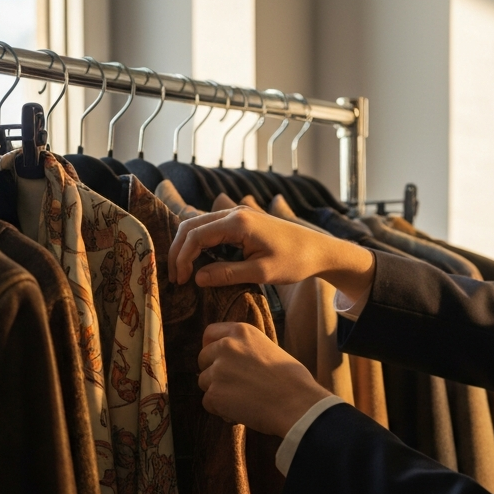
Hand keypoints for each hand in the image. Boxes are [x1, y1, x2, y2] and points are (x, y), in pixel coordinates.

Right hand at [168, 206, 374, 300]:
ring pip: (199, 225)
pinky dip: (199, 242)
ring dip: (187, 246)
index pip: (196, 236)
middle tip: (176, 277)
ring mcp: (238, 214)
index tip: (181, 280)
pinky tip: (198, 261)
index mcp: (238, 223)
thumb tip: (198, 278)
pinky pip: (211, 227)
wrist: (317, 250)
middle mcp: (235, 213)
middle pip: (192, 226)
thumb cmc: (294, 262)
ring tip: (184, 271)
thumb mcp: (261, 273)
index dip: (182, 258)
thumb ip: (228, 274)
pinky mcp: (242, 221)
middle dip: (179, 251)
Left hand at [197, 321, 330, 436]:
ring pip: (205, 382)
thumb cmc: (293, 381)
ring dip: (218, 393)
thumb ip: (248, 350)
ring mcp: (218, 370)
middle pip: (203, 359)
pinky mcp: (215, 393)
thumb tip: (236, 363)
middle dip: (213, 373)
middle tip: (233, 386)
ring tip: (242, 402)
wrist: (297, 404)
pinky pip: (208, 403)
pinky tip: (241, 413)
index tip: (214, 358)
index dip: (210, 346)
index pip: (211, 333)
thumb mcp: (270, 349)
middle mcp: (226, 346)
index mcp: (242, 332)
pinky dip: (221, 411)